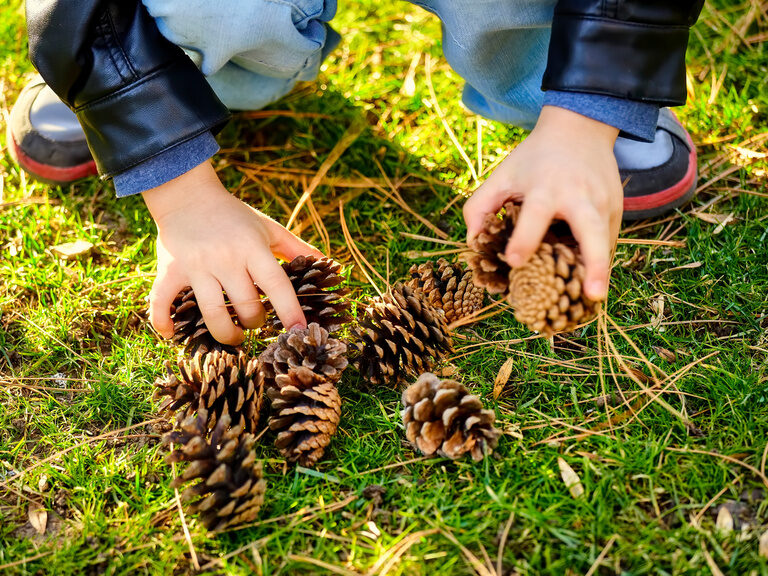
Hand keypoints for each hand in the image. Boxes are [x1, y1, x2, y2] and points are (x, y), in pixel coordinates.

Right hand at [143, 161, 322, 344]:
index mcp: (252, 248)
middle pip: (246, 306)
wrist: (187, 195)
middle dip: (256, 323)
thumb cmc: (234, 216)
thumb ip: (296, 248)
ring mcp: (196, 266)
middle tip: (256, 323)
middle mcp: (225, 258)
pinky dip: (164, 323)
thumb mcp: (267, 228)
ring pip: (213, 313)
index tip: (299, 330)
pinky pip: (162, 302)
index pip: (276, 284)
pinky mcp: (169, 270)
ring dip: (226, 334)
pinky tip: (172, 334)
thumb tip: (327, 262)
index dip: (289, 310)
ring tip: (233, 336)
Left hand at [463, 106, 622, 299]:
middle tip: (592, 296)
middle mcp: (581, 196)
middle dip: (594, 264)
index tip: (514, 262)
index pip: (536, 215)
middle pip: (592, 232)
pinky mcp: (617, 211)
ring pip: (605, 243)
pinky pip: (608, 243)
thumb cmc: (534, 159)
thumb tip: (472, 243)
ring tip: (594, 300)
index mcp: (547, 187)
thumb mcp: (503, 174)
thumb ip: (480, 206)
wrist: (580, 129)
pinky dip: (599, 263)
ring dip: (600, 272)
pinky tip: (590, 284)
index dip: (524, 238)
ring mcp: (604, 204)